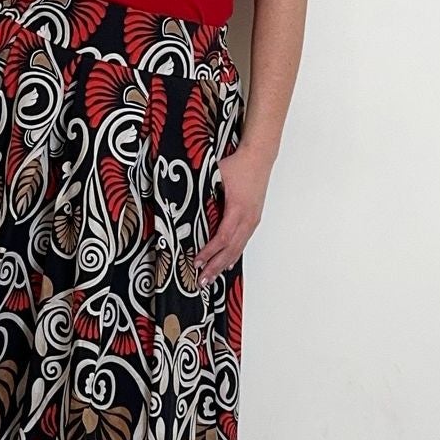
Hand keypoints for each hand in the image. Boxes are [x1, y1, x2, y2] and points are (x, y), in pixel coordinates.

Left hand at [194, 143, 269, 286]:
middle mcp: (247, 218)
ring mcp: (252, 220)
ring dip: (224, 264)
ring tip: (211, 278)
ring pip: (238, 248)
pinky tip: (227, 264)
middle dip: (215, 266)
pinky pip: (243, 242)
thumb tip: (180, 206)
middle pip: (231, 249)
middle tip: (202, 282)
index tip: (196, 261)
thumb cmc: (237, 165)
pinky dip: (234, 255)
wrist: (259, 158)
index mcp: (237, 209)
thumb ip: (201, 193)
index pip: (222, 237)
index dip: (209, 252)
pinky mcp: (254, 219)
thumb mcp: (215, 176)